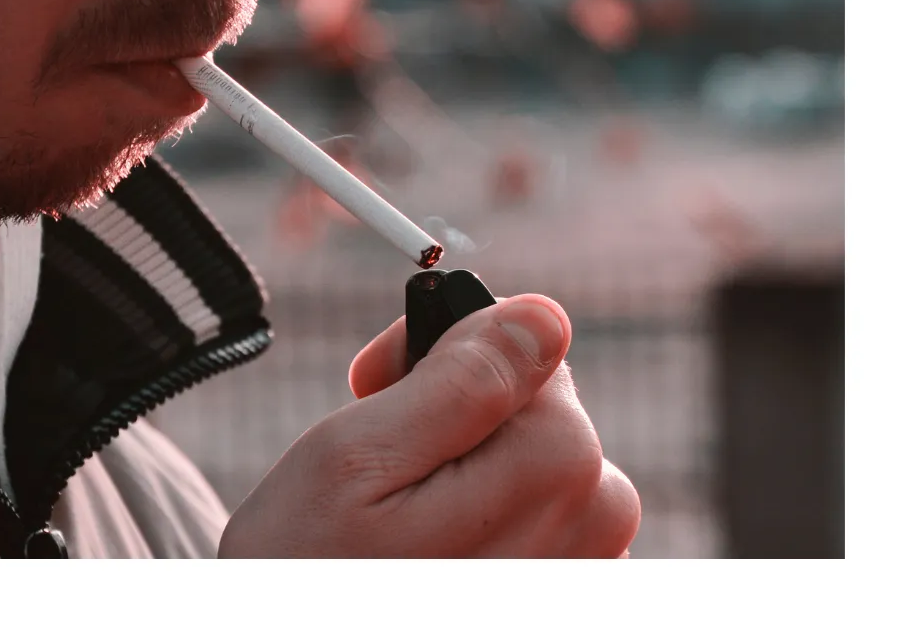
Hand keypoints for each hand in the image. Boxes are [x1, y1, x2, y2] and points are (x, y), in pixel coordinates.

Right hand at [219, 294, 639, 556]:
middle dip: (457, 414)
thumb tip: (542, 316)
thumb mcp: (360, 457)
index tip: (378, 388)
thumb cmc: (311, 572)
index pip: (528, 346)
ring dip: (469, 470)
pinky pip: (540, 517)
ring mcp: (588, 566)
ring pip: (534, 461)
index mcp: (556, 464)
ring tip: (401, 516)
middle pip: (535, 407)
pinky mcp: (567, 593)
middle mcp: (598, 518)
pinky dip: (486, 517)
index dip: (446, 356)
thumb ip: (463, 378)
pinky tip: (432, 551)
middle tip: (379, 459)